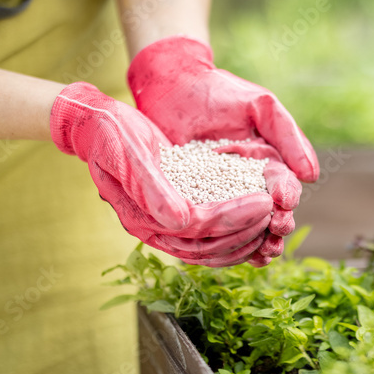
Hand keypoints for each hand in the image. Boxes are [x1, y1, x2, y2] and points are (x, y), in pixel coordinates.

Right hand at [49, 82, 274, 266]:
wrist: (97, 126)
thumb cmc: (110, 134)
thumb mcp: (128, 153)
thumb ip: (151, 188)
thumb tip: (180, 220)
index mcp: (141, 219)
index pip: (196, 230)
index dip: (232, 220)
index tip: (264, 202)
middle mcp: (155, 228)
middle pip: (208, 246)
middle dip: (245, 232)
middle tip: (276, 214)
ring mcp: (166, 224)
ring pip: (211, 247)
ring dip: (245, 239)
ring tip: (274, 221)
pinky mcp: (178, 213)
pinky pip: (210, 233)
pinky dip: (236, 231)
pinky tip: (259, 221)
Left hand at [127, 35, 319, 264]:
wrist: (172, 85)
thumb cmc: (219, 91)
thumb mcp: (261, 106)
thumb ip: (288, 135)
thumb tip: (312, 175)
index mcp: (269, 163)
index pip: (285, 187)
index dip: (288, 198)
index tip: (285, 205)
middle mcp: (249, 183)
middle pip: (268, 213)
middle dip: (276, 227)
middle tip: (275, 234)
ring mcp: (221, 194)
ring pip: (243, 225)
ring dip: (254, 241)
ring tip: (261, 254)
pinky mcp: (194, 200)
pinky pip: (211, 224)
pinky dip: (222, 241)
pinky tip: (228, 253)